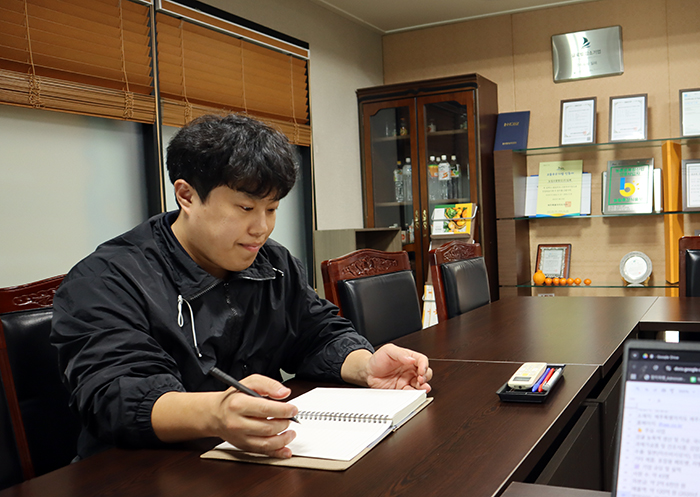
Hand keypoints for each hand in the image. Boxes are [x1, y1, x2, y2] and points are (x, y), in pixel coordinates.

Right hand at [152, 374, 298, 458]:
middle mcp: (237, 422)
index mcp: (238, 404)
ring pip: (266, 443)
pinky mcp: (243, 446)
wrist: (215, 414)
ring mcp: (239, 437)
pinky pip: (262, 453)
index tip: (293, 409)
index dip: (284, 410)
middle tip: (290, 418)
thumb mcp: (250, 382)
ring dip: (283, 439)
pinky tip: (285, 450)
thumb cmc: (233, 398)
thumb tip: (284, 393)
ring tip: (290, 432)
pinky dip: (277, 453)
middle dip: (284, 423)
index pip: (265, 409)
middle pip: (267, 427)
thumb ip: (268, 385)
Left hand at [365, 344, 432, 391]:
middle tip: (420, 379)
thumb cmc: (378, 359)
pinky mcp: (402, 389)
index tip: (421, 370)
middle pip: (426, 373)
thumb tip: (411, 359)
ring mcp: (407, 380)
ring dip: (423, 387)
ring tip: (422, 388)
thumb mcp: (388, 350)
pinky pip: (411, 392)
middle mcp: (410, 369)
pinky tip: (413, 393)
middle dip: (426, 377)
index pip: (422, 360)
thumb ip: (400, 354)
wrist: (368, 372)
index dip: (424, 365)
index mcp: (409, 358)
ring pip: (421, 384)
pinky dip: (414, 394)